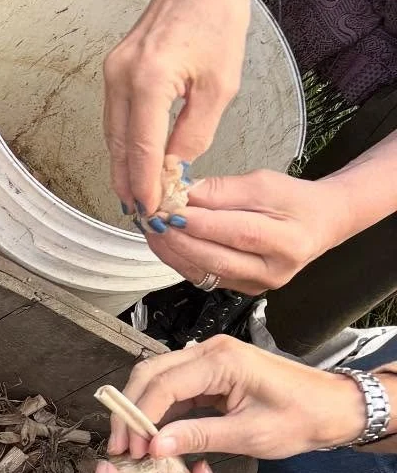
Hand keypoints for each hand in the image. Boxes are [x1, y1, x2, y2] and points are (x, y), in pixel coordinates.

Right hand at [102, 0, 251, 216]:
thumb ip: (195, 133)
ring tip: (136, 196)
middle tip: (140, 214)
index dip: (145, 185)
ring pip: (112, 134)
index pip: (141, 149)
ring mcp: (112, 71)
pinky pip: (114, 116)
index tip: (151, 211)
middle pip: (118, 146)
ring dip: (123, 166)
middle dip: (129, 182)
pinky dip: (123, 143)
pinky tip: (134, 161)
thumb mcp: (220, 86)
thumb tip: (177, 168)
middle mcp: (120, 76)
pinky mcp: (114, 68)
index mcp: (148, 79)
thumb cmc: (218, 21)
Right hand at [105, 333, 367, 460]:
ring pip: (157, 379)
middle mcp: (210, 351)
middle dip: (129, 411)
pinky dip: (158, 411)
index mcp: (221, 360)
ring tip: (133, 446)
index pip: (162, 384)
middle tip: (121, 448)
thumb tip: (155, 447)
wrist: (334, 407)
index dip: (139, 418)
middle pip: (150, 374)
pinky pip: (174, 387)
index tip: (130, 449)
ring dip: (140, 411)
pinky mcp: (212, 372)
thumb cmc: (302, 418)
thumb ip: (199, 436)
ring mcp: (209, 359)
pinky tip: (153, 436)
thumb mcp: (250, 434)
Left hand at [143, 168, 356, 292]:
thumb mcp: (264, 183)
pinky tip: (165, 243)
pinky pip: (203, 276)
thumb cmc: (294, 201)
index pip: (238, 233)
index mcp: (289, 242)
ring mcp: (256, 285)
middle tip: (153, 219)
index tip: (170, 209)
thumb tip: (183, 192)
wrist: (319, 224)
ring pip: (205, 272)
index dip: (201, 223)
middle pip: (217, 258)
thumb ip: (222, 190)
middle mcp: (274, 271)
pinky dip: (180, 259)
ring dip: (173, 251)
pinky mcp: (241, 289)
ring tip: (153, 229)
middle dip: (178, 239)